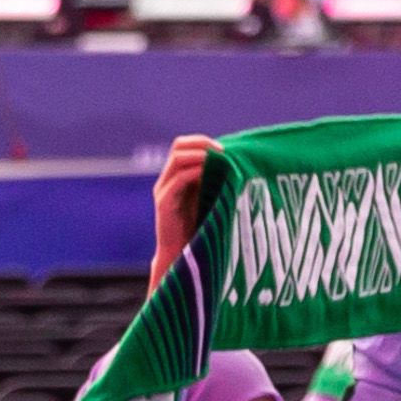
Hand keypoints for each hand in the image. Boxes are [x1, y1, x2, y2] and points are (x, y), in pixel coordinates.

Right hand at [147, 132, 214, 284]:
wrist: (185, 259)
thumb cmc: (201, 230)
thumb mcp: (209, 199)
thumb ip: (215, 180)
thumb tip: (236, 161)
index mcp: (176, 176)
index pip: (184, 145)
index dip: (203, 141)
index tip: (226, 148)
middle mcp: (167, 180)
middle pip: (179, 146)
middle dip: (202, 144)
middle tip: (224, 152)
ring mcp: (163, 191)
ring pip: (177, 159)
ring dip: (201, 156)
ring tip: (220, 161)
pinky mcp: (164, 204)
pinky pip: (178, 180)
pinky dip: (195, 172)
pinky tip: (211, 175)